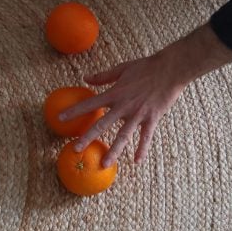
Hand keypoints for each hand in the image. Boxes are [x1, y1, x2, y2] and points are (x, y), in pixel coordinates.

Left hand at [59, 23, 231, 166]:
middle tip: (75, 150)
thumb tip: (86, 78)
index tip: (60, 118)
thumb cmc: (146, 67)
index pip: (89, 104)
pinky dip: (142, 149)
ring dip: (113, 151)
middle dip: (87, 137)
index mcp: (114, 94)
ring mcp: (138, 114)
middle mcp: (123, 106)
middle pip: (102, 125)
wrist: (172, 69)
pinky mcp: (152, 118)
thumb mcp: (122, 69)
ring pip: (123, 136)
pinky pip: (146, 137)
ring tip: (104, 163)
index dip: (74, 111)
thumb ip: (103, 76)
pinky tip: (136, 161)